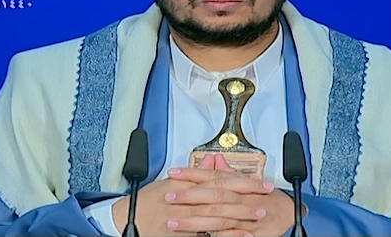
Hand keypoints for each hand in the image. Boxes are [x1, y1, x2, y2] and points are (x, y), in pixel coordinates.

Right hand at [112, 154, 263, 235]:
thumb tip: (211, 162)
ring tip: (258, 214)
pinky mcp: (184, 234)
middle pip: (222, 194)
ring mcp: (186, 217)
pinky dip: (226, 234)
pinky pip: (208, 234)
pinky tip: (241, 234)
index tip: (258, 181)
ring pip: (218, 214)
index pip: (219, 178)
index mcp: (186, 184)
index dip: (242, 179)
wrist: (126, 221)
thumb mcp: (169, 182)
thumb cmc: (146, 202)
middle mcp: (187, 199)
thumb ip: (194, 174)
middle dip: (246, 195)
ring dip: (240, 214)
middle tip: (264, 195)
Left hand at [166, 155, 295, 236]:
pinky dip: (216, 236)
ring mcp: (245, 216)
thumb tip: (214, 159)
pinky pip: (230, 235)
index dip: (192, 173)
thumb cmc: (268, 196)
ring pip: (217, 217)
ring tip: (174, 221)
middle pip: (212, 194)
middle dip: (188, 196)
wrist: (289, 212)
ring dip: (193, 220)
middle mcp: (241, 198)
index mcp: (239, 183)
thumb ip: (228, 172)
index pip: (212, 175)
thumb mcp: (247, 180)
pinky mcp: (249, 233)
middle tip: (169, 196)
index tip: (174, 173)